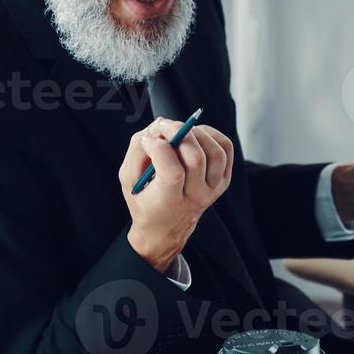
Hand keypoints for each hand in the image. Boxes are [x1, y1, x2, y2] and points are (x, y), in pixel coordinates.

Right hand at [120, 118, 233, 271]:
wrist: (164, 228)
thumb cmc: (144, 199)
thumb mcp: (128, 179)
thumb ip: (137, 149)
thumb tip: (159, 125)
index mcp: (169, 202)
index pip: (173, 172)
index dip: (159, 149)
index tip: (147, 141)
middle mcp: (196, 197)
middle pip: (196, 159)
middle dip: (178, 133)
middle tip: (163, 127)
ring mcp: (213, 190)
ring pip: (215, 153)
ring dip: (195, 133)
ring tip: (179, 131)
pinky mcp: (223, 180)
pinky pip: (225, 149)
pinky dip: (211, 135)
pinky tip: (194, 135)